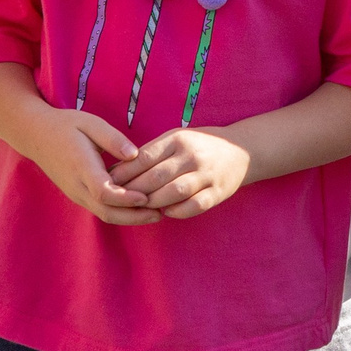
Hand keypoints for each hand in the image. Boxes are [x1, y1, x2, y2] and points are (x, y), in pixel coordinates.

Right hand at [37, 109, 159, 224]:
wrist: (36, 135)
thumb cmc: (66, 125)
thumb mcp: (90, 123)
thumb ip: (113, 139)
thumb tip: (135, 154)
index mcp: (80, 166)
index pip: (103, 192)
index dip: (126, 198)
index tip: (147, 197)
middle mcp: (77, 185)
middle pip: (106, 211)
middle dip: (133, 217)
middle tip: (159, 214)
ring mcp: (76, 193)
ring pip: (103, 214)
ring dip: (129, 218)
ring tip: (154, 215)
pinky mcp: (77, 195)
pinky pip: (100, 210)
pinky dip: (120, 213)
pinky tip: (138, 209)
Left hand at [106, 126, 251, 218]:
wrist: (243, 150)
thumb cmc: (200, 145)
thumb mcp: (177, 138)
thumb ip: (151, 152)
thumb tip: (117, 170)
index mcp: (178, 139)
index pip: (144, 157)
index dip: (124, 172)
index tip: (108, 182)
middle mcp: (192, 155)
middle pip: (156, 177)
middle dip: (133, 191)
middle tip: (117, 200)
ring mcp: (206, 175)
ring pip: (173, 193)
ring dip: (153, 203)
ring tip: (140, 207)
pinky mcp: (218, 192)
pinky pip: (193, 206)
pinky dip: (177, 212)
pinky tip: (165, 212)